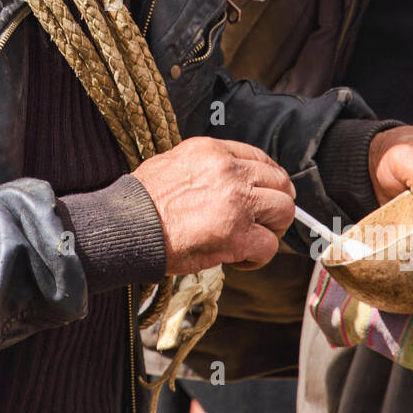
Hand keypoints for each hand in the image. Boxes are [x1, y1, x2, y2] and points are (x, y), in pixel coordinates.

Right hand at [132, 137, 294, 275]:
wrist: (128, 226)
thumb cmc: (142, 201)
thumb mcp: (173, 162)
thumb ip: (205, 166)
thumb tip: (224, 180)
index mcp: (213, 152)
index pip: (260, 158)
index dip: (268, 179)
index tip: (265, 193)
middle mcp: (230, 172)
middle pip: (281, 183)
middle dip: (275, 204)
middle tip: (262, 221)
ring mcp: (237, 203)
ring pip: (284, 211)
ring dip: (271, 229)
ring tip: (251, 241)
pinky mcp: (237, 235)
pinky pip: (269, 246)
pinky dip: (258, 257)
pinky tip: (239, 260)